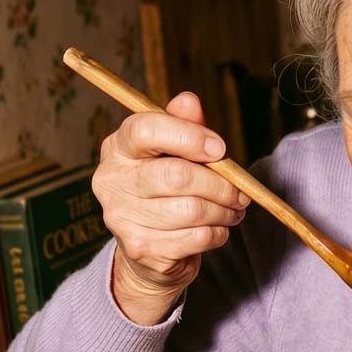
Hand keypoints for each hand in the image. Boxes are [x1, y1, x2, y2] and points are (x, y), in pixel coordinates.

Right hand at [92, 91, 249, 324]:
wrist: (150, 251)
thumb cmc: (167, 192)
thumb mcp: (174, 153)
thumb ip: (183, 126)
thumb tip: (188, 100)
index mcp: (117, 148)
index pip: (145, 130)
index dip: (189, 136)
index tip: (219, 149)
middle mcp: (111, 181)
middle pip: (177, 175)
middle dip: (220, 184)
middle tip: (240, 192)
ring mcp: (122, 218)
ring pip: (192, 210)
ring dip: (224, 211)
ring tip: (232, 210)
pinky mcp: (141, 249)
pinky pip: (196, 237)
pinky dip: (218, 233)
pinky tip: (217, 229)